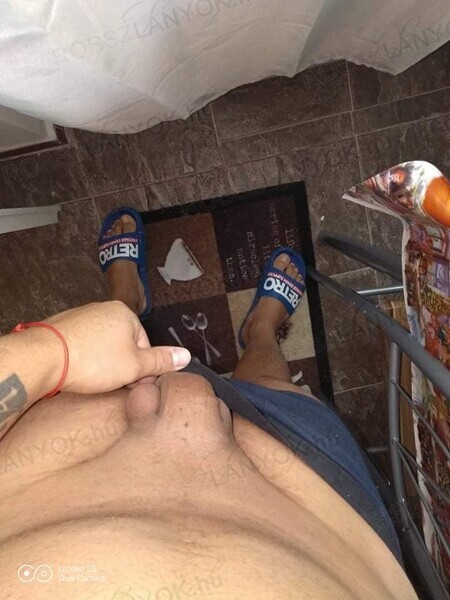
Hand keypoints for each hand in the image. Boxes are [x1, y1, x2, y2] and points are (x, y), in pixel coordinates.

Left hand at [45, 301, 190, 394]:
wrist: (43, 357)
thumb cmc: (92, 361)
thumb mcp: (134, 367)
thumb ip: (161, 361)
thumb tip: (186, 356)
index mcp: (125, 313)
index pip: (144, 345)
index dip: (140, 369)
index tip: (130, 383)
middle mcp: (104, 309)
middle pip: (123, 344)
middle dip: (120, 366)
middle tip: (111, 383)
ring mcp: (81, 316)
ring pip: (102, 345)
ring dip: (101, 363)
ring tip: (92, 378)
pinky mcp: (63, 327)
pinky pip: (82, 345)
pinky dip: (83, 358)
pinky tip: (77, 371)